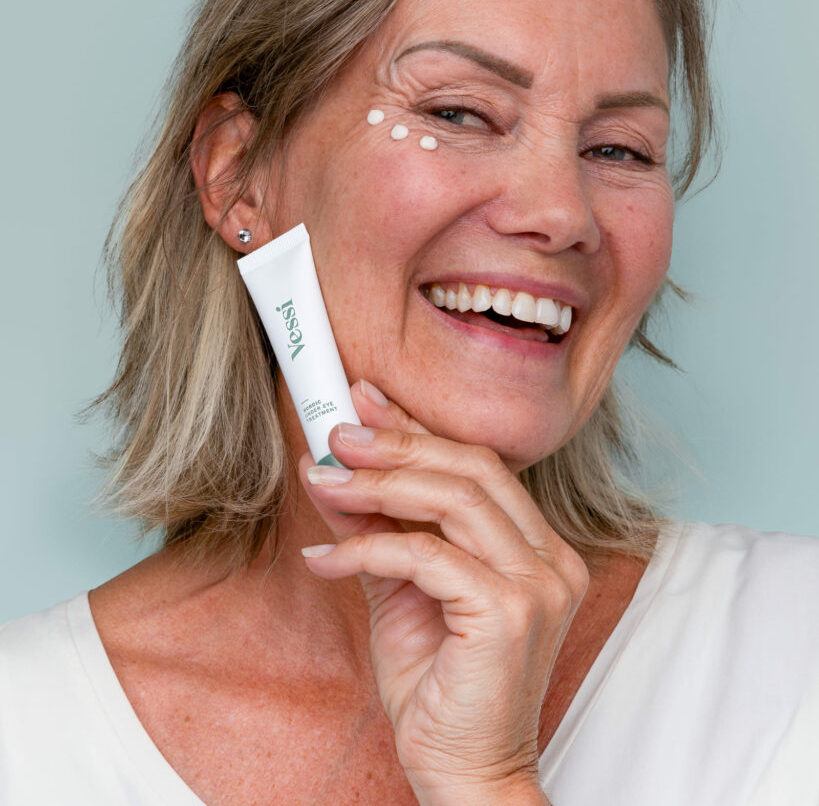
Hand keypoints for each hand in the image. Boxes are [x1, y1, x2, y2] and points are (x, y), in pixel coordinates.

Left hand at [299, 379, 587, 805]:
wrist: (465, 774)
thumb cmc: (440, 689)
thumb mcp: (401, 592)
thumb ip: (380, 531)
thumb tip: (337, 474)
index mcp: (538, 548)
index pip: (478, 467)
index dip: (418, 430)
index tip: (366, 405)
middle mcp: (550, 558)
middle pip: (472, 468)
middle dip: (397, 443)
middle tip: (337, 434)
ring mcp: (539, 584)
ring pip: (454, 499)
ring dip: (377, 484)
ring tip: (323, 479)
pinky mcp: (509, 612)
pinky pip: (425, 556)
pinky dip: (367, 550)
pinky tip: (324, 559)